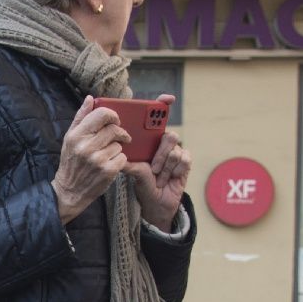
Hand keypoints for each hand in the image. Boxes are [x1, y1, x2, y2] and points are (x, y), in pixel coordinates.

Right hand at [52, 97, 130, 224]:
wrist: (69, 191)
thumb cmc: (71, 162)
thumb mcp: (70, 138)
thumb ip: (81, 117)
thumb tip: (90, 98)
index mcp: (77, 135)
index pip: (102, 114)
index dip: (113, 115)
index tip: (116, 120)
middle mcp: (86, 146)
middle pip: (114, 129)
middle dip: (119, 132)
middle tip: (119, 137)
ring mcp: (98, 159)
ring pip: (119, 144)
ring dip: (117, 148)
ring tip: (107, 154)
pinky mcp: (108, 171)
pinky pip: (123, 157)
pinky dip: (119, 160)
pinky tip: (110, 164)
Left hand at [124, 95, 189, 229]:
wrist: (155, 202)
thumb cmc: (142, 183)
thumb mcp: (132, 171)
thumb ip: (127, 161)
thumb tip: (117, 152)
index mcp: (148, 139)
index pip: (157, 118)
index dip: (163, 105)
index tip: (168, 98)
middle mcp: (162, 142)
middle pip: (168, 133)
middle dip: (161, 152)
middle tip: (154, 167)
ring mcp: (175, 151)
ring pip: (175, 149)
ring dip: (165, 167)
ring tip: (158, 177)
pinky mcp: (185, 162)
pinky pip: (184, 159)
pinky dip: (174, 171)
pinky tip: (168, 179)